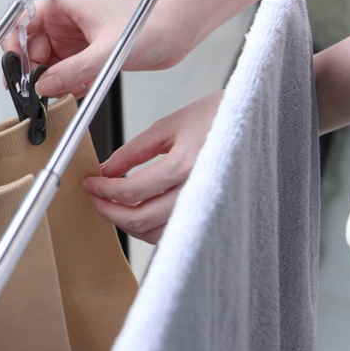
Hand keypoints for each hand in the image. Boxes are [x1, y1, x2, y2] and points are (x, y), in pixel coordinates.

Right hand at [1, 0, 195, 98]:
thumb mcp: (107, 52)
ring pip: (49, 63)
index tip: (15, 69)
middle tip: (37, 90)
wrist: (179, 29)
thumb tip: (44, 86)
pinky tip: (80, 89)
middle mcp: (67, 22)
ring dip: (53, 81)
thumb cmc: (151, 22)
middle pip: (32, 48)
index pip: (21, 23)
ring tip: (63, 91)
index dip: (13, 47)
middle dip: (33, 71)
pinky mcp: (88, 54)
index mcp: (64, 7)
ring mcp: (76, 39)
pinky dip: (69, 84)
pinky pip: (66, 72)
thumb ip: (72, 71)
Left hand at [82, 91, 221, 243]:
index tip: (91, 184)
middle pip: (141, 219)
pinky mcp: (213, 217)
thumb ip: (135, 149)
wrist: (258, 123)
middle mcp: (199, 193)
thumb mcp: (171, 124)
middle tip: (95, 199)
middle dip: (110, 212)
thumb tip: (107, 168)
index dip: (104, 191)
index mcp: (186, 165)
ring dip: (129, 223)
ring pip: (156, 234)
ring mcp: (208, 209)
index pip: (132, 191)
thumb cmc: (221, 117)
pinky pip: (175, 234)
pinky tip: (141, 212)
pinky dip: (151, 228)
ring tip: (114, 206)